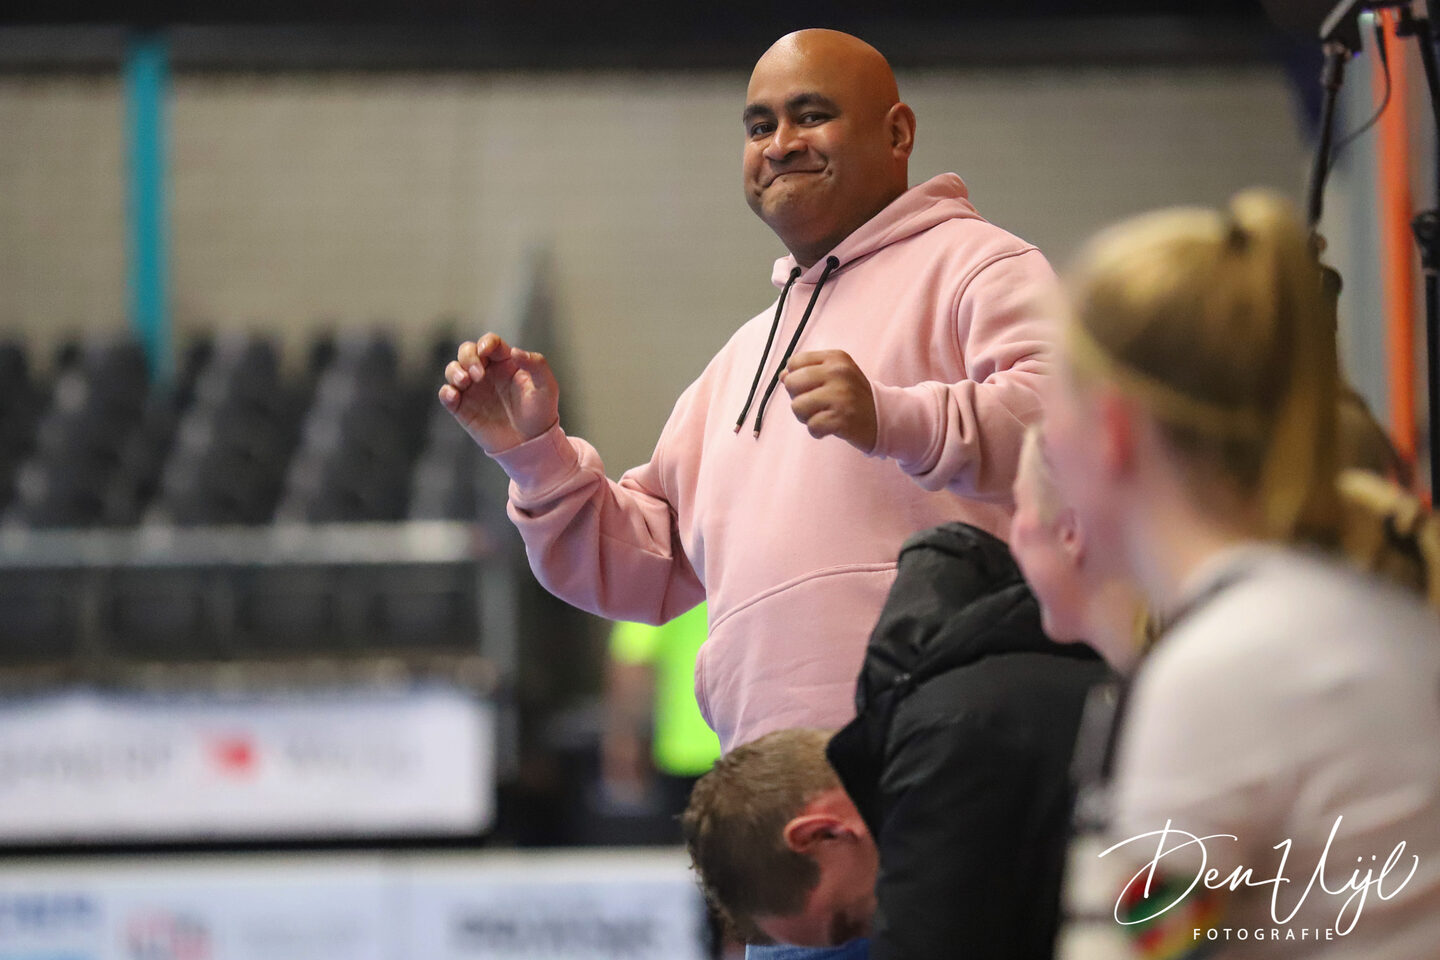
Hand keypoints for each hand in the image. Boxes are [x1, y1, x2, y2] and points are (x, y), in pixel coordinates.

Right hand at [438, 333, 559, 453]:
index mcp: (505, 362)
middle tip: (478, 374)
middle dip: (468, 357)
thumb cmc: (541, 412)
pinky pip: (446, 394)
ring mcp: (473, 389)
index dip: (486, 343)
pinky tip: (455, 396)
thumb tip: (514, 351)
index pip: (490, 343)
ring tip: (465, 382)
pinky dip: (446, 392)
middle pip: (467, 351)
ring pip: (453, 369)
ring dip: (454, 371)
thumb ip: (536, 364)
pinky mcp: (463, 407)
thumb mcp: (547, 386)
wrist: (531, 443)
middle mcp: (487, 372)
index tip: (486, 352)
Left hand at [781, 349, 876, 452]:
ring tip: (823, 415)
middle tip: (816, 404)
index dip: (796, 378)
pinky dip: (817, 431)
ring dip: (806, 417)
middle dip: (797, 398)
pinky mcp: (843, 418)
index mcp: (835, 358)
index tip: (811, 387)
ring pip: (797, 407)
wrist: (883, 418)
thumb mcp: (834, 376)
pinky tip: (830, 427)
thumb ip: (808, 372)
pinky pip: (812, 426)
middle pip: (791, 383)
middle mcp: (838, 372)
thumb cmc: (852, 396)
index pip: (794, 363)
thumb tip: (782, 375)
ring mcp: (841, 395)